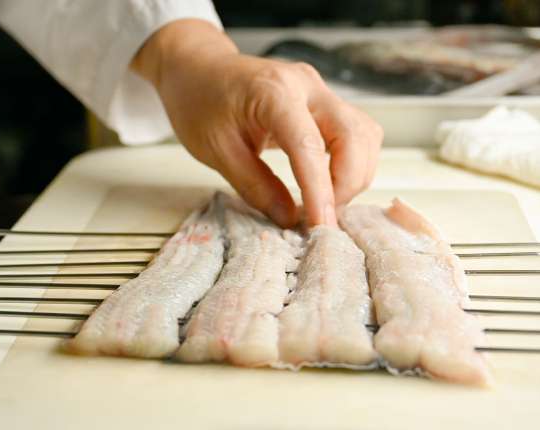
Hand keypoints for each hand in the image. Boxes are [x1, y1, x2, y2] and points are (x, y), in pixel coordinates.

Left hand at [132, 20, 382, 226]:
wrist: (199, 69)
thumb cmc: (199, 103)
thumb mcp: (215, 151)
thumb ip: (254, 185)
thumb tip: (289, 219)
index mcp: (273, 92)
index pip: (309, 146)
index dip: (320, 191)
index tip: (320, 227)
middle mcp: (306, 85)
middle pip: (355, 136)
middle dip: (347, 184)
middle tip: (321, 218)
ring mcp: (319, 90)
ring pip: (364, 135)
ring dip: (354, 174)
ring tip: (323, 203)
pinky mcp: (324, 101)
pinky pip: (356, 132)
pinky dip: (352, 163)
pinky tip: (328, 183)